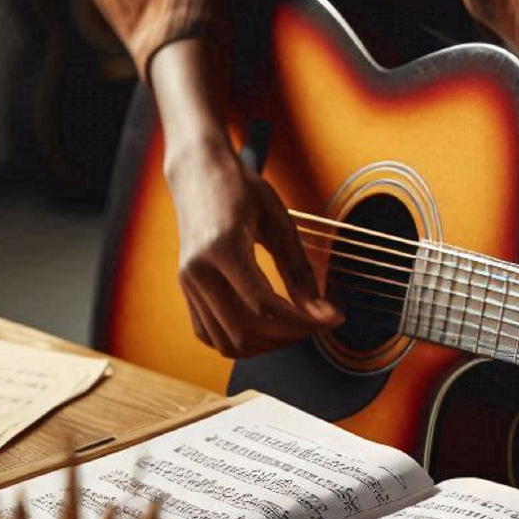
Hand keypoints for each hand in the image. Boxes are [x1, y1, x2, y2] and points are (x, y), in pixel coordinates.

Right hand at [150, 39, 342, 357]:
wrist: (198, 174)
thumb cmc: (241, 191)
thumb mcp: (280, 224)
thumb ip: (301, 273)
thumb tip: (325, 315)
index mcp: (222, 249)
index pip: (264, 307)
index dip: (303, 321)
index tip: (332, 318)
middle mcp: (197, 272)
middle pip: (246, 331)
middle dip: (288, 335)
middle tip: (316, 321)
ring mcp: (187, 284)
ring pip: (228, 342)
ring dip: (266, 344)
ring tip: (294, 326)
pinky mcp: (185, 291)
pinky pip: (211, 335)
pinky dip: (241, 340)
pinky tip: (266, 326)